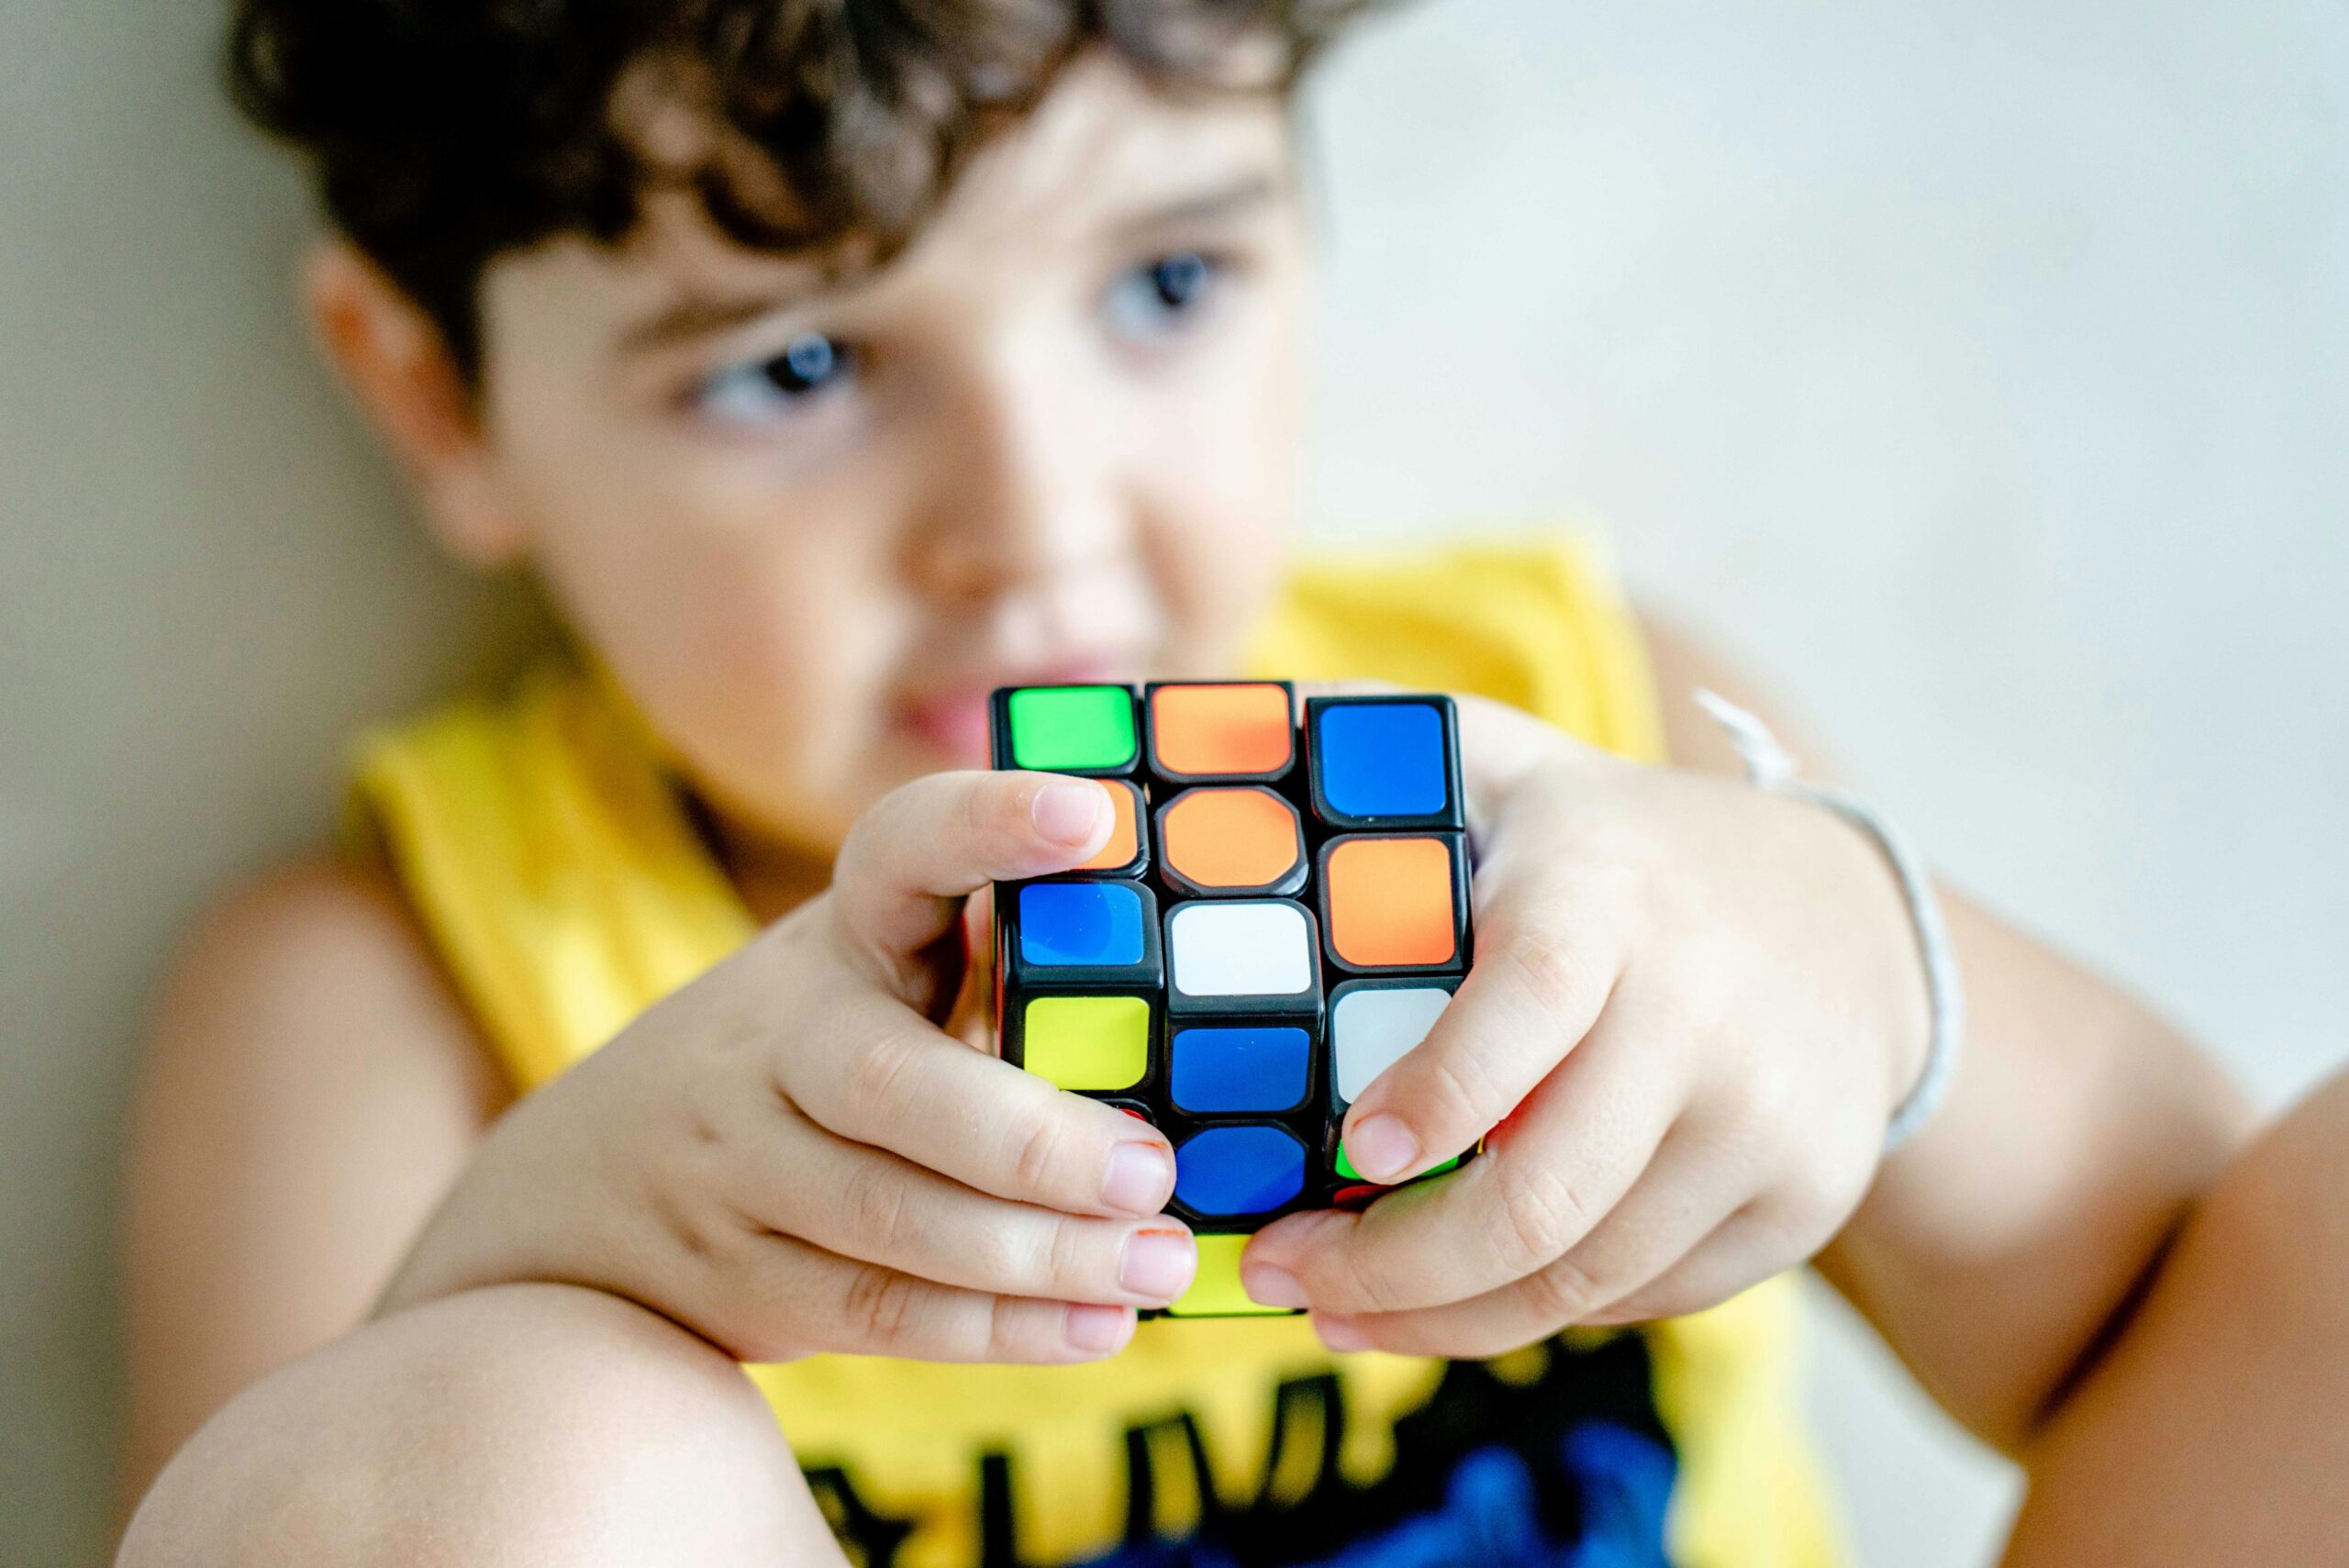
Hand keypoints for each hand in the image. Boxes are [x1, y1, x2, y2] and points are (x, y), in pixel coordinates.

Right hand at [380, 771, 1197, 1362]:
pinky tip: (1099, 1326)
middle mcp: (775, 1041)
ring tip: (1158, 1257)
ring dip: (1036, 1252)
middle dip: (1028, 1136)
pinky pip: (879, 1311)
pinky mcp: (748, 1278)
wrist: (580, 1191)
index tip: (1090, 815)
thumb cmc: (798, 1059)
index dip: (986, 824)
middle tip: (1153, 1169)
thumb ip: (986, 961)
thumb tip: (1186, 966)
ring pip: (891, 1216)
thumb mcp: (864, 977)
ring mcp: (745, 1167)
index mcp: (835, 938)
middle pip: (887, 1084)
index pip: (896, 851)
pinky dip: (995, 1329)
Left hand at [1240, 694, 1929, 1354]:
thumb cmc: (1616, 845)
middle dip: (1391, 1269)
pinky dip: (1536, 1310)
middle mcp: (1706, 1021)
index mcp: (1611, 900)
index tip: (1344, 1153)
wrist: (1848, 921)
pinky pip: (1645, 1298)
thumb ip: (1372, 740)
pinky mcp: (1803, 1204)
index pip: (1531, 1003)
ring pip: (1585, 1278)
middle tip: (1281, 1273)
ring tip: (1338, 1311)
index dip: (1439, 1093)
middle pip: (1544, 1199)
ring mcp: (1768, 1127)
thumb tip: (1207, 727)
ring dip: (1443, 1319)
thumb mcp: (1510, 765)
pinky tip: (1457, 1298)